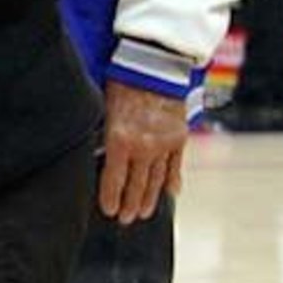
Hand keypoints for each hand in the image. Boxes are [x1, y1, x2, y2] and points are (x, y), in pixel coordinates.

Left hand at [97, 82, 188, 222]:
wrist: (155, 62)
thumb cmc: (123, 81)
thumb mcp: (104, 109)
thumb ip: (105, 137)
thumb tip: (102, 158)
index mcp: (119, 140)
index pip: (113, 180)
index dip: (111, 199)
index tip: (109, 212)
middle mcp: (143, 147)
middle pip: (136, 185)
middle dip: (130, 205)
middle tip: (126, 219)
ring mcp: (164, 144)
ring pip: (156, 180)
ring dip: (149, 198)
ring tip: (143, 213)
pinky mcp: (179, 137)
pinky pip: (175, 165)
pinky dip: (173, 180)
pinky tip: (171, 193)